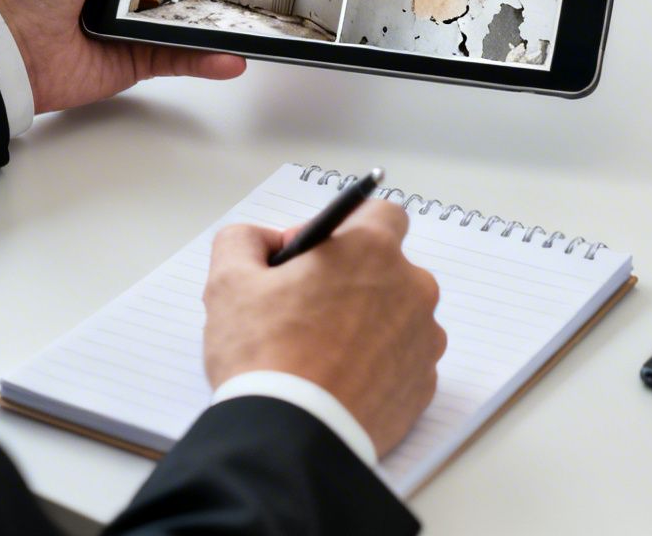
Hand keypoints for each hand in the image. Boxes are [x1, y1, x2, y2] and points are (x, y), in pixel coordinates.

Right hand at [203, 202, 445, 457]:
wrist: (291, 437)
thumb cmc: (265, 357)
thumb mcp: (228, 282)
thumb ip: (243, 240)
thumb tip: (263, 241)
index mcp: (370, 251)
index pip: (380, 214)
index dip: (344, 229)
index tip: (313, 256)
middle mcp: (411, 289)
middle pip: (388, 268)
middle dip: (354, 279)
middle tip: (308, 308)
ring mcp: (423, 339)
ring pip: (398, 315)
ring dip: (369, 323)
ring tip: (322, 352)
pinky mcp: (423, 384)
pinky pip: (403, 360)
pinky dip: (378, 364)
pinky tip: (340, 380)